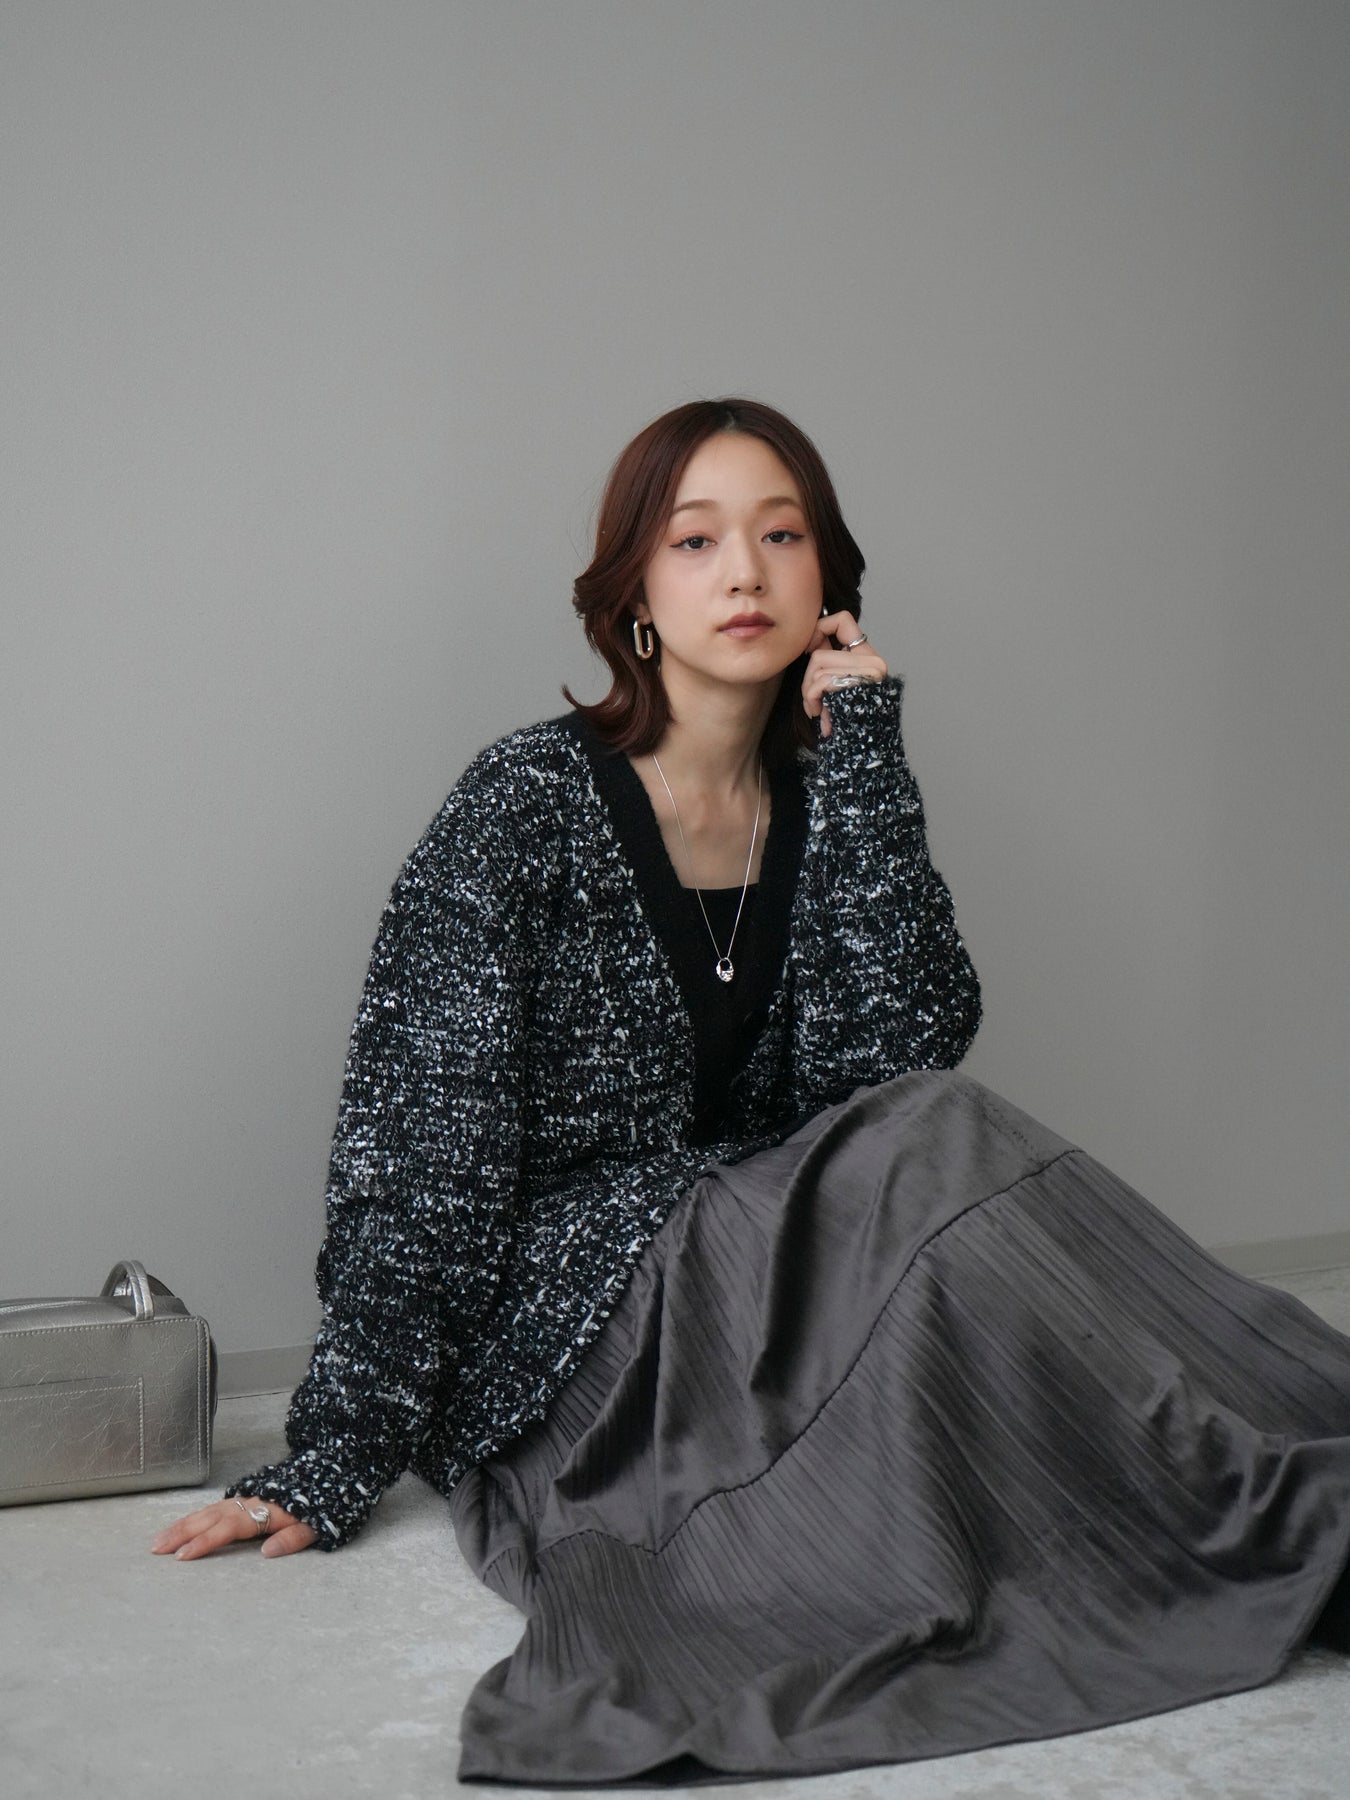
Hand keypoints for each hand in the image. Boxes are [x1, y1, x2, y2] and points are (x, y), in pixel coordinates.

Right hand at [150, 1494, 317, 1560]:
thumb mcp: (317, 1525)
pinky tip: (183, 1526)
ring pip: (208, 1511)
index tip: (182, 1556)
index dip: (205, 1541)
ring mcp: (246, 1498)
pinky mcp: (246, 1497)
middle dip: (181, 1533)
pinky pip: (215, 1507)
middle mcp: (250, 1502)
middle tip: (156, 1549)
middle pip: (210, 1517)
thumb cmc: (324, 1504)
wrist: (332, 1472)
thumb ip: (293, 1538)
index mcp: (265, 1510)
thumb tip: (267, 1552)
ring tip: (159, 1540)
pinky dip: (196, 1516)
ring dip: (183, 1525)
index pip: (228, 1528)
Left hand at [802, 610, 888, 737]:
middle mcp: (873, 662)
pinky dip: (811, 698)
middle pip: (820, 653)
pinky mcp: (860, 683)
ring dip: (808, 692)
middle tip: (812, 701)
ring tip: (816, 710)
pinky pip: (821, 680)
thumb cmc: (844, 724)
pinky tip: (819, 715)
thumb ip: (825, 665)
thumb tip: (809, 642)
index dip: (819, 629)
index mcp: (868, 658)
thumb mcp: (833, 691)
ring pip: (818, 664)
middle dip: (807, 679)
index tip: (809, 649)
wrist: (861, 751)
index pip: (842, 619)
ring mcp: (869, 672)